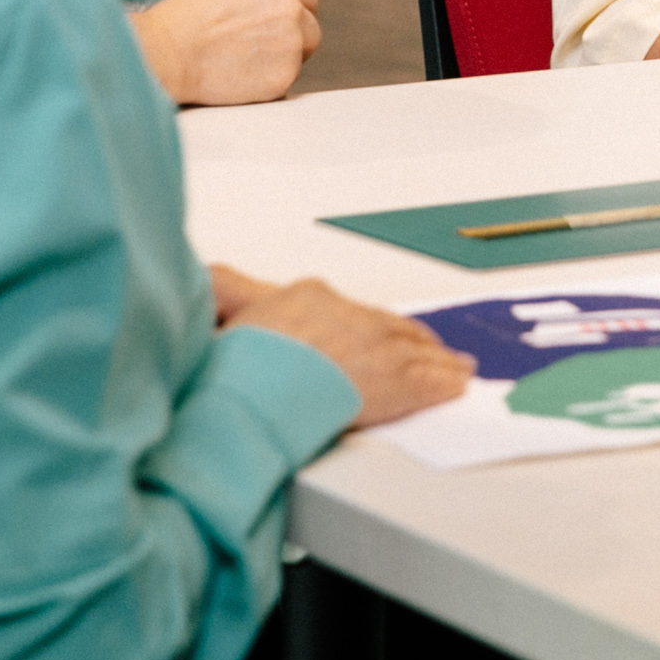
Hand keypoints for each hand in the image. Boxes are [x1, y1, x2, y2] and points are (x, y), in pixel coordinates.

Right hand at [132, 0, 321, 105]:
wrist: (166, 53)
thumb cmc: (185, 20)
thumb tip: (280, 6)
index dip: (295, 12)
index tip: (280, 25)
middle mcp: (290, 8)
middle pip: (311, 29)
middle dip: (293, 40)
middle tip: (259, 51)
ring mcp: (290, 43)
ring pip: (301, 57)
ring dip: (282, 61)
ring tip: (242, 63)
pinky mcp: (284, 76)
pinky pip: (285, 81)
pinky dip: (268, 83)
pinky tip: (238, 78)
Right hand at [214, 267, 474, 427]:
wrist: (262, 383)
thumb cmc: (242, 357)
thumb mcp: (223, 310)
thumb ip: (223, 289)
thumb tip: (202, 275)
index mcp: (312, 298)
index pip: (351, 312)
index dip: (370, 325)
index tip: (381, 331)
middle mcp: (351, 317)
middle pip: (390, 329)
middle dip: (413, 340)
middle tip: (434, 348)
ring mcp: (378, 349)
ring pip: (417, 352)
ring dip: (439, 361)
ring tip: (457, 368)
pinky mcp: (397, 383)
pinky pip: (430, 382)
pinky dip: (445, 383)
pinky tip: (456, 385)